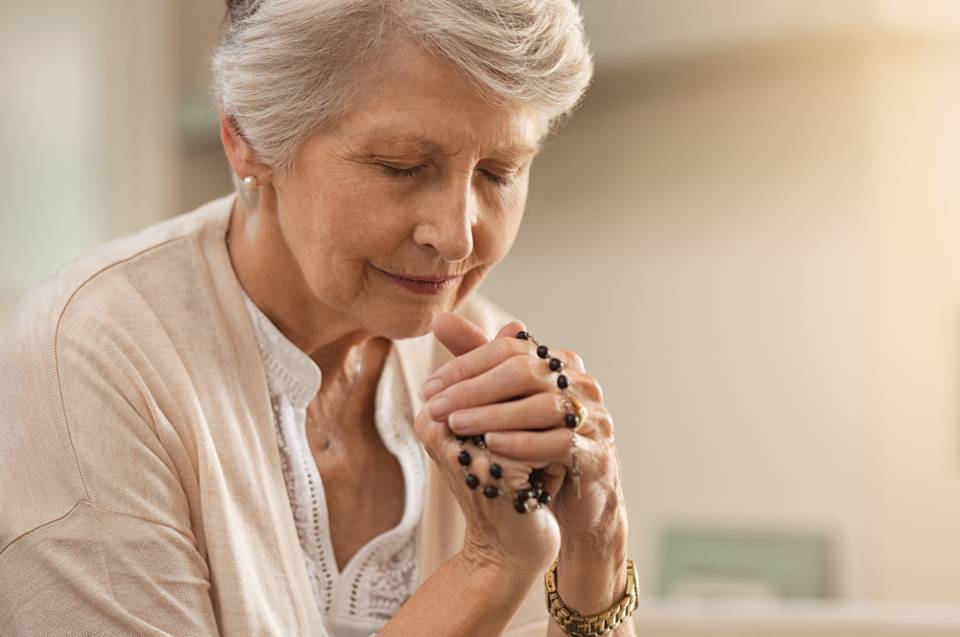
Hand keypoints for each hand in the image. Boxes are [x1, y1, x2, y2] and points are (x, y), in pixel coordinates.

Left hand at [421, 313, 626, 552]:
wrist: (583, 499)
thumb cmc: (540, 443)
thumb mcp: (507, 403)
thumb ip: (478, 363)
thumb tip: (441, 320)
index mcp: (559, 364)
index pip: (509, 349)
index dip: (466, 364)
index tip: (429, 387)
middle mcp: (581, 384)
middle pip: (525, 371)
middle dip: (474, 388)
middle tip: (436, 406)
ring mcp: (594, 417)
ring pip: (542, 406)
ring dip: (493, 415)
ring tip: (457, 424)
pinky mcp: (597, 454)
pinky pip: (560, 442)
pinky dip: (523, 442)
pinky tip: (492, 445)